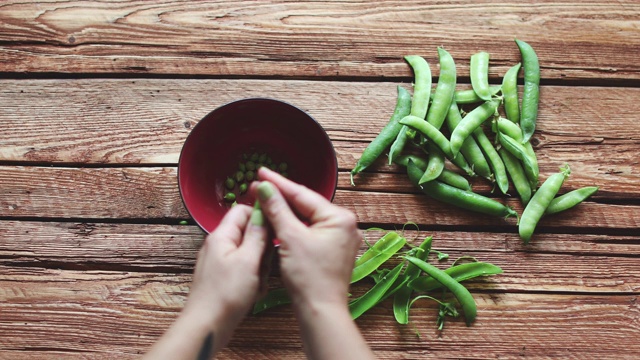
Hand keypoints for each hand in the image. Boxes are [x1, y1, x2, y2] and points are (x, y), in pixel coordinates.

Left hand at [185, 204, 268, 328]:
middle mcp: (220, 245)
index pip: (243, 210)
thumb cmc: (226, 294)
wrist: (207, 326)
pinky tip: (253, 292)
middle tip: (264, 265)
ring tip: (257, 282)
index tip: (276, 229)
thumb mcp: (248, 261)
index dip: (261, 216)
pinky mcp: (224, 277)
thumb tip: (264, 211)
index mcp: (222, 235)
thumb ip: (258, 234)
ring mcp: (221, 261)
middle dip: (263, 248)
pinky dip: (253, 279)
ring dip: (260, 267)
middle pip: (249, 232)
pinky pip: (246, 269)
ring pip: (250, 253)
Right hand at [251, 167, 361, 307]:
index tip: (261, 172)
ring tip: (263, 200)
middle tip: (256, 186)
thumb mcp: (290, 238)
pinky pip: (310, 231)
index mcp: (339, 217)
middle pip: (305, 205)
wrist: (320, 311)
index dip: (278, 183)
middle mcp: (345, 224)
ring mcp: (340, 238)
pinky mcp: (332, 250)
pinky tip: (277, 220)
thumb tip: (264, 187)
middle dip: (280, 197)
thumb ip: (277, 209)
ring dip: (285, 212)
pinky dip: (293, 227)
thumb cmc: (309, 277)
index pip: (303, 194)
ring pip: (307, 218)